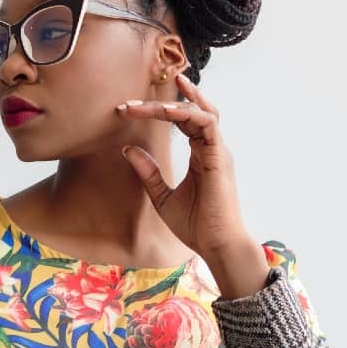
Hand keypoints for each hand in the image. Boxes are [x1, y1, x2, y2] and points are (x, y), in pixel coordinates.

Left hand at [117, 73, 267, 297]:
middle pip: (190, 110)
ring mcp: (217, 150)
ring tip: (142, 106)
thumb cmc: (194, 225)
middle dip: (159, 103)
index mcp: (200, 154)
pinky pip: (206, 123)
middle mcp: (211, 147)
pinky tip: (164, 112)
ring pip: (200, 111)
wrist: (215, 245)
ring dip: (171, 104)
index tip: (128, 110)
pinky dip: (186, 113)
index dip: (157, 111)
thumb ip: (148, 172)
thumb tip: (127, 149)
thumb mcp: (161, 196)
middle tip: (128, 104)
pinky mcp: (219, 156)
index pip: (182, 120)